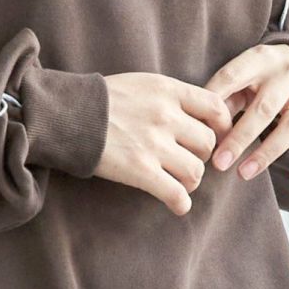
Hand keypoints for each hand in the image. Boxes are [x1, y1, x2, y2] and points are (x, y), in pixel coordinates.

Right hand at [94, 73, 232, 215]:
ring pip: (196, 171)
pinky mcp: (141, 171)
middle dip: (201, 156)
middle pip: (208, 143)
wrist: (66, 116)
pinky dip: (181, 203)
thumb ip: (169, 97)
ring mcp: (154, 145)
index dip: (222, 126)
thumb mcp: (140, 84)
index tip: (214, 136)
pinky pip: (176, 194)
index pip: (216, 108)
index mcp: (168, 91)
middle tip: (187, 160)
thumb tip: (194, 116)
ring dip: (191, 180)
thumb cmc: (100, 101)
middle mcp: (166, 117)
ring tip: (178, 181)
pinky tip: (177, 204)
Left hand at [202, 42, 288, 186]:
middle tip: (218, 164)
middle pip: (263, 109)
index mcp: (259, 60)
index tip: (198, 129)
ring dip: (266, 153)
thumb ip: (225, 96)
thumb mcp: (245, 73)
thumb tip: (200, 127)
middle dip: (239, 138)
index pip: (232, 78)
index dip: (214, 102)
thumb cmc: (265, 74)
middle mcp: (287, 75)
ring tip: (243, 174)